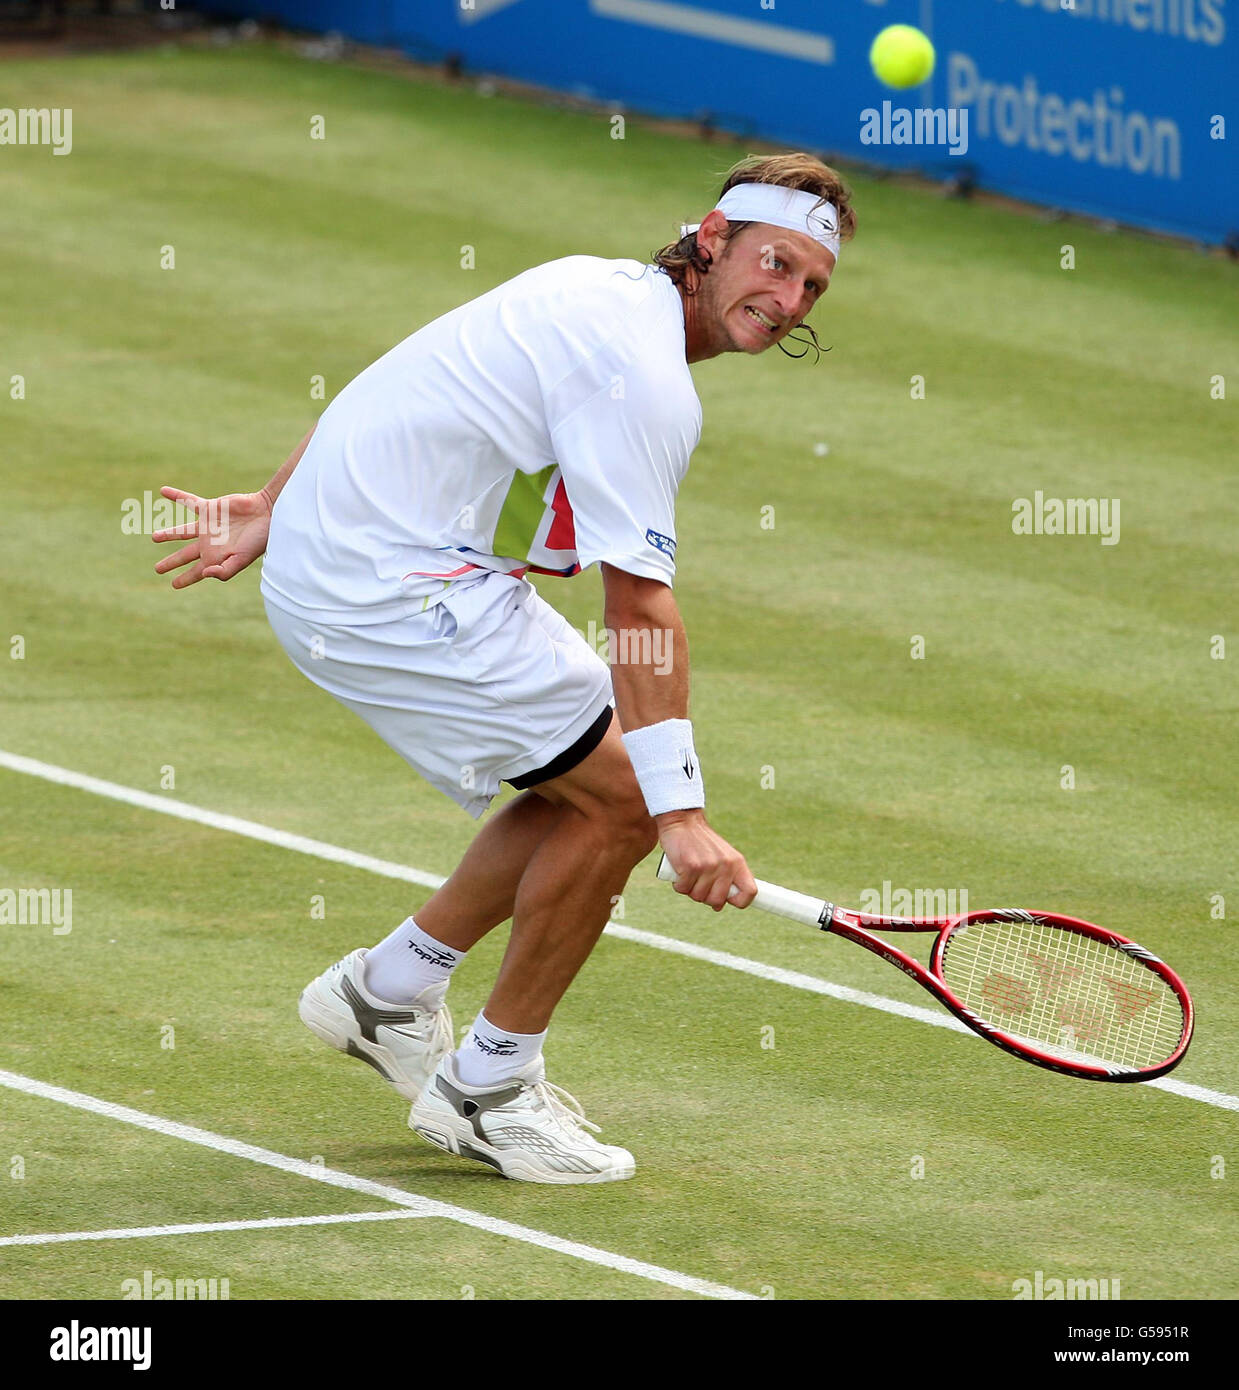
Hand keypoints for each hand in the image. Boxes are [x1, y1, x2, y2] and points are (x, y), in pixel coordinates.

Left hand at [152, 487, 271, 588]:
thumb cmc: (258, 539)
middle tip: (158, 569)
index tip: (174, 584)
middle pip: (185, 555)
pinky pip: (188, 501)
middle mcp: (209, 542)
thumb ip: (224, 571)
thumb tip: (204, 574)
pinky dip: (176, 496)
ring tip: (154, 537)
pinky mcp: (209, 508)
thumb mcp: (243, 560)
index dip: (185, 578)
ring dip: (169, 534)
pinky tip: (163, 491)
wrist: (266, 514)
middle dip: (172, 562)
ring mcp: (208, 526)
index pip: (197, 571)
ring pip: (183, 531)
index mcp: (216, 557)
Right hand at [657, 809, 757, 911]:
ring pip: (698, 896)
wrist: (683, 821)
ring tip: (688, 874)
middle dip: (705, 897)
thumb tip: (719, 906)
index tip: (728, 901)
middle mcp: (725, 865)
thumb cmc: (701, 842)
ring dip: (690, 889)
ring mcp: (708, 866)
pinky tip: (679, 872)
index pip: (750, 892)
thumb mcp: (722, 855)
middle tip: (698, 884)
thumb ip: (725, 878)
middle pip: (718, 900)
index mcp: (737, 863)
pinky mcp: (690, 866)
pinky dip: (678, 885)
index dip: (741, 902)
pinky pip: (683, 889)